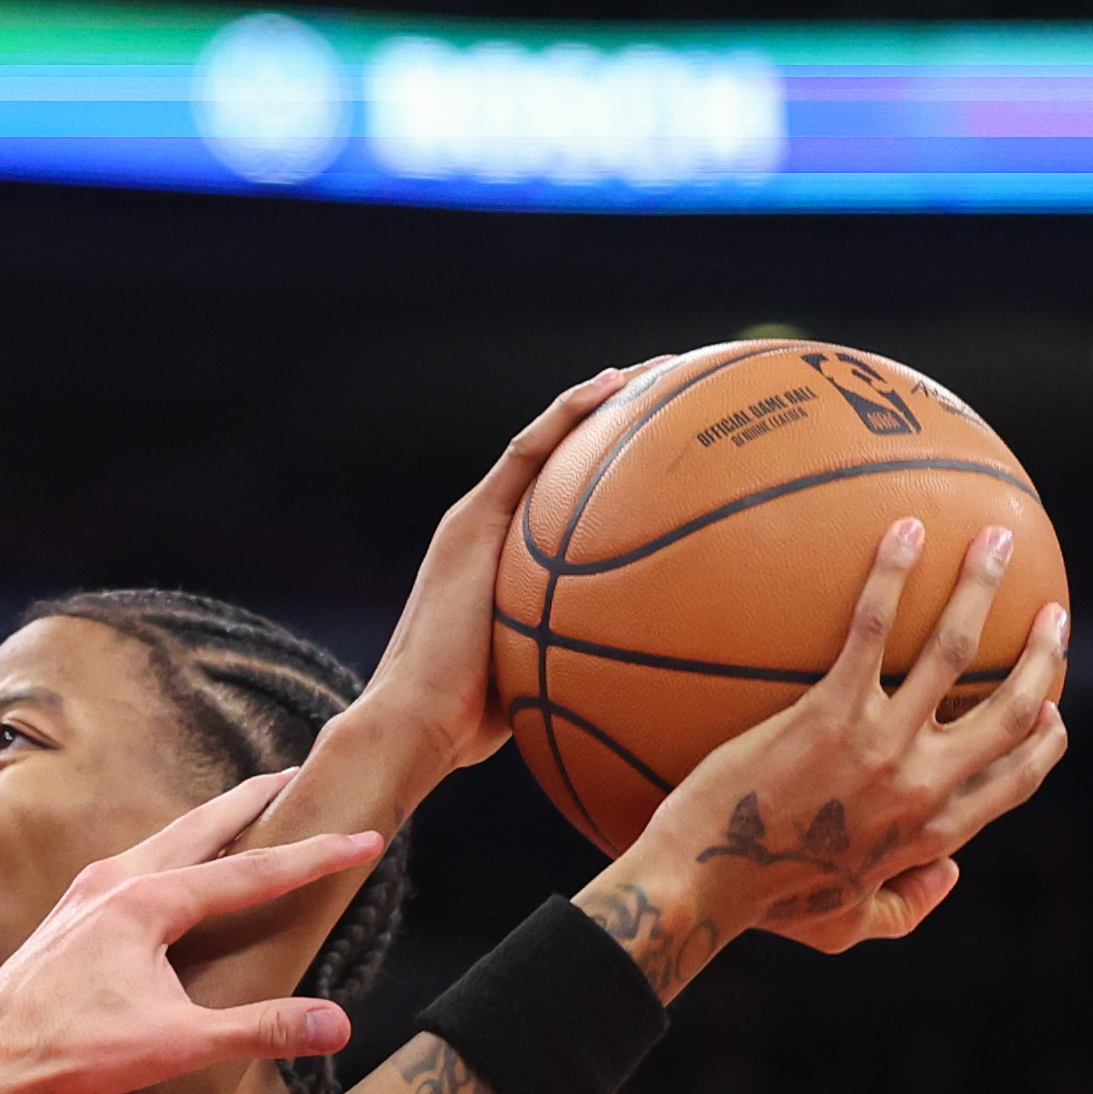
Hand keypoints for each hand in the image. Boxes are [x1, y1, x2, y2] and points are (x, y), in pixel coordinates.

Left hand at [0, 780, 371, 1093]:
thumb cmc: (69, 1052)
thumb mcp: (176, 1046)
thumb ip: (259, 1030)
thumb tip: (338, 1026)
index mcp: (148, 901)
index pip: (253, 871)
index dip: (315, 855)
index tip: (365, 837)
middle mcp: (115, 880)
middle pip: (202, 827)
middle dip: (254, 802)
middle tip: (295, 774)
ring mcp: (85, 893)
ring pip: (163, 841)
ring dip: (209, 824)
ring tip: (242, 813)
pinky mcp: (67, 914)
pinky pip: (133, 864)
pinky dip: (170, 852)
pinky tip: (170, 869)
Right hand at [363, 364, 636, 768]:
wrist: (417, 720)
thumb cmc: (473, 722)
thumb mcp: (545, 680)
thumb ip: (581, 658)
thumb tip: (643, 679)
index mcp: (501, 564)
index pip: (560, 501)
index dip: (609, 467)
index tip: (667, 448)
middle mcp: (486, 531)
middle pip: (557, 459)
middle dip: (616, 420)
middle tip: (675, 392)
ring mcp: (476, 521)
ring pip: (546, 441)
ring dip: (602, 398)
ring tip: (660, 371)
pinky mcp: (472, 519)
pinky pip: (530, 450)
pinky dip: (572, 412)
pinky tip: (618, 385)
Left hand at [580, 520, 1070, 993]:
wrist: (700, 885)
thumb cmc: (764, 906)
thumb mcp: (846, 928)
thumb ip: (905, 908)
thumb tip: (949, 877)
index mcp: (932, 831)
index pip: (1016, 779)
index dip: (1044, 740)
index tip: (1052, 705)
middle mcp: (921, 784)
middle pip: (1011, 708)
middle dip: (1043, 655)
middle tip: (1051, 615)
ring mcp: (878, 745)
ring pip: (955, 649)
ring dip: (984, 586)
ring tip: (998, 538)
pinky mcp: (826, 714)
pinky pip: (869, 627)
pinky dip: (894, 573)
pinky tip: (905, 529)